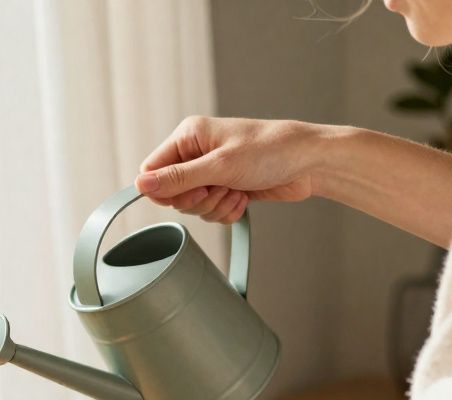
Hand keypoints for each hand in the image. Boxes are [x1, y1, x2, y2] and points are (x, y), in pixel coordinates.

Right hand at [134, 117, 323, 222]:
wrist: (310, 162)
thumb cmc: (272, 150)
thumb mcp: (220, 165)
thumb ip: (177, 178)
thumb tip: (140, 184)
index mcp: (189, 136)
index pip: (152, 170)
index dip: (164, 190)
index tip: (188, 194)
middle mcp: (197, 152)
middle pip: (172, 193)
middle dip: (197, 200)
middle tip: (219, 190)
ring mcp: (212, 171)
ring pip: (193, 206)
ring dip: (215, 207)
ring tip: (237, 191)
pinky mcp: (226, 187)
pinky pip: (211, 211)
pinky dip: (226, 211)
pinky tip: (244, 199)